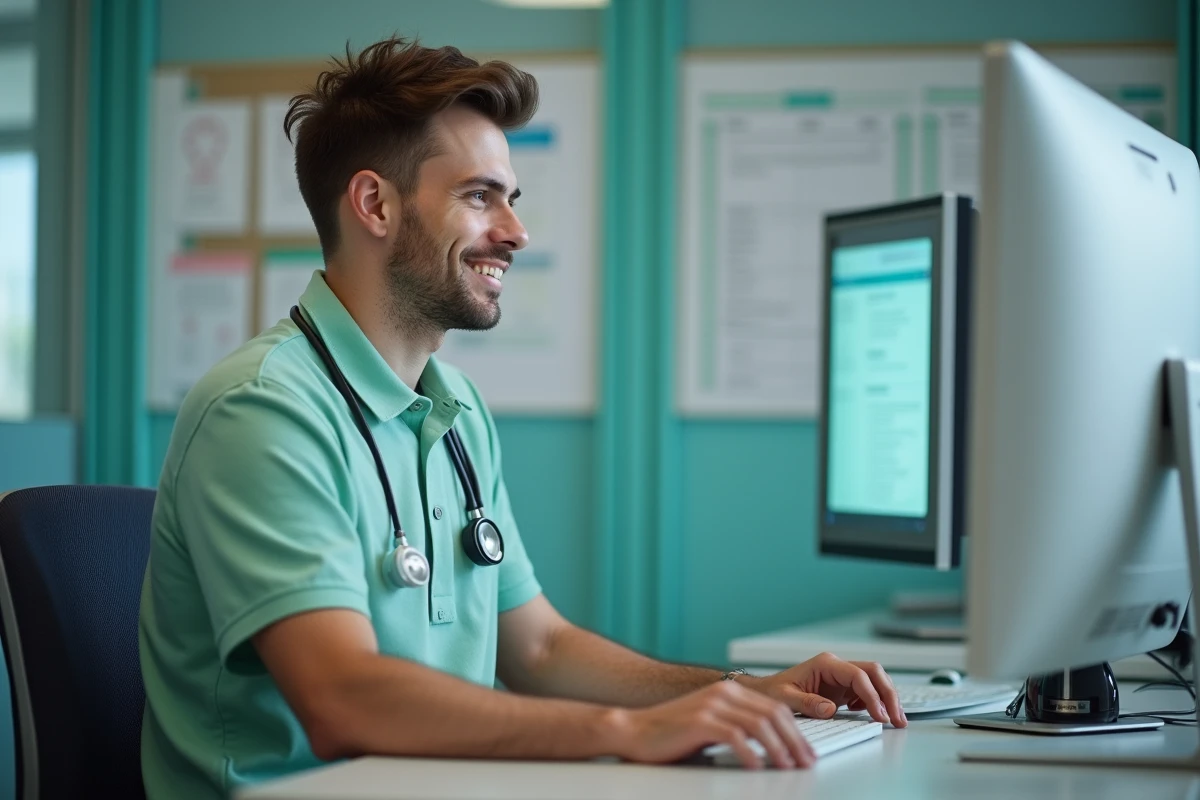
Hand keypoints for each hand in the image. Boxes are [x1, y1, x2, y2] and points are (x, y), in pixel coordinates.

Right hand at [610, 679, 815, 769]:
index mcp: (729, 691)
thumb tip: (772, 747)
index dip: (796, 731)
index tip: (806, 752)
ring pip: (759, 725)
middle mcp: (723, 693)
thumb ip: (738, 727)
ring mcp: (711, 705)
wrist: (635, 730)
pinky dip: (751, 753)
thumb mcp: (711, 724)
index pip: (775, 707)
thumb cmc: (672, 733)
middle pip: (773, 714)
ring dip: (778, 748)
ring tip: (787, 767)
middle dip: (795, 740)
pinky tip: (758, 767)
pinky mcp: (699, 721)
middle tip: (806, 762)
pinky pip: (735, 737)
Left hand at [745, 652, 907, 726]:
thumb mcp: (785, 698)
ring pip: (875, 680)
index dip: (872, 696)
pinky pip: (867, 691)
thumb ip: (807, 702)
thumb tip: (831, 709)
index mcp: (825, 664)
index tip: (880, 716)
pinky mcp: (843, 688)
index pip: (858, 675)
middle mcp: (837, 667)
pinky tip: (873, 716)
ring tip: (894, 721)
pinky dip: (876, 702)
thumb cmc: (773, 691)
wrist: (766, 691)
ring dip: (887, 699)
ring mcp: (842, 677)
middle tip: (897, 719)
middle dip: (888, 694)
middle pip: (874, 673)